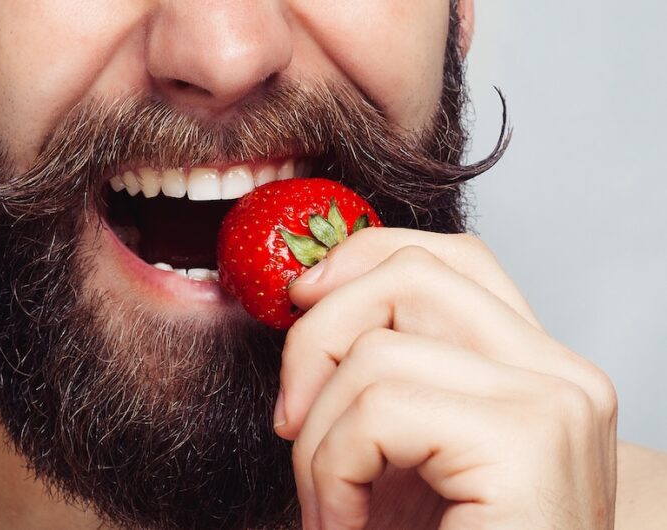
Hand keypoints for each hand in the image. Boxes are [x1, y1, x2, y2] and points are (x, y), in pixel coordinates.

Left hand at [278, 228, 617, 529]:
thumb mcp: (401, 451)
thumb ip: (380, 373)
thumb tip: (308, 294)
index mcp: (534, 368)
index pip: (447, 261)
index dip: (360, 259)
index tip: (298, 300)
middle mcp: (560, 374)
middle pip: (410, 275)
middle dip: (315, 338)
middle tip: (291, 421)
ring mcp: (555, 403)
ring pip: (375, 348)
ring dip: (319, 434)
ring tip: (332, 502)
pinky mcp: (528, 442)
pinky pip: (378, 408)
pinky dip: (332, 470)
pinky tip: (348, 524)